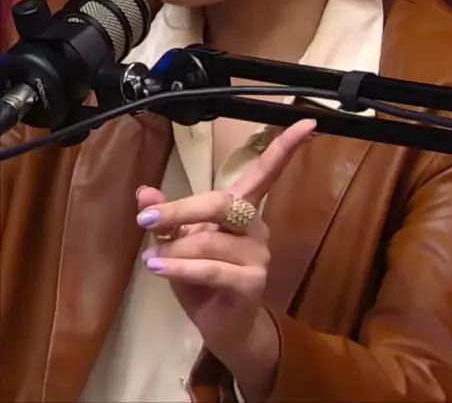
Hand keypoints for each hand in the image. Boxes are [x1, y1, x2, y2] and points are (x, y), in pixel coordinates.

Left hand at [136, 119, 315, 395]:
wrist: (224, 331)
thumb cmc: (204, 280)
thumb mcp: (178, 244)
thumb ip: (165, 218)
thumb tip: (144, 192)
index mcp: (242, 209)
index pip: (267, 171)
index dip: (285, 146)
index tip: (308, 121)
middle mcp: (256, 226)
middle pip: (220, 203)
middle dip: (179, 210)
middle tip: (145, 220)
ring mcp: (258, 254)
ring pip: (207, 240)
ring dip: (173, 251)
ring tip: (153, 262)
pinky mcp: (252, 282)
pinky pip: (212, 268)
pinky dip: (180, 268)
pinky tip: (159, 270)